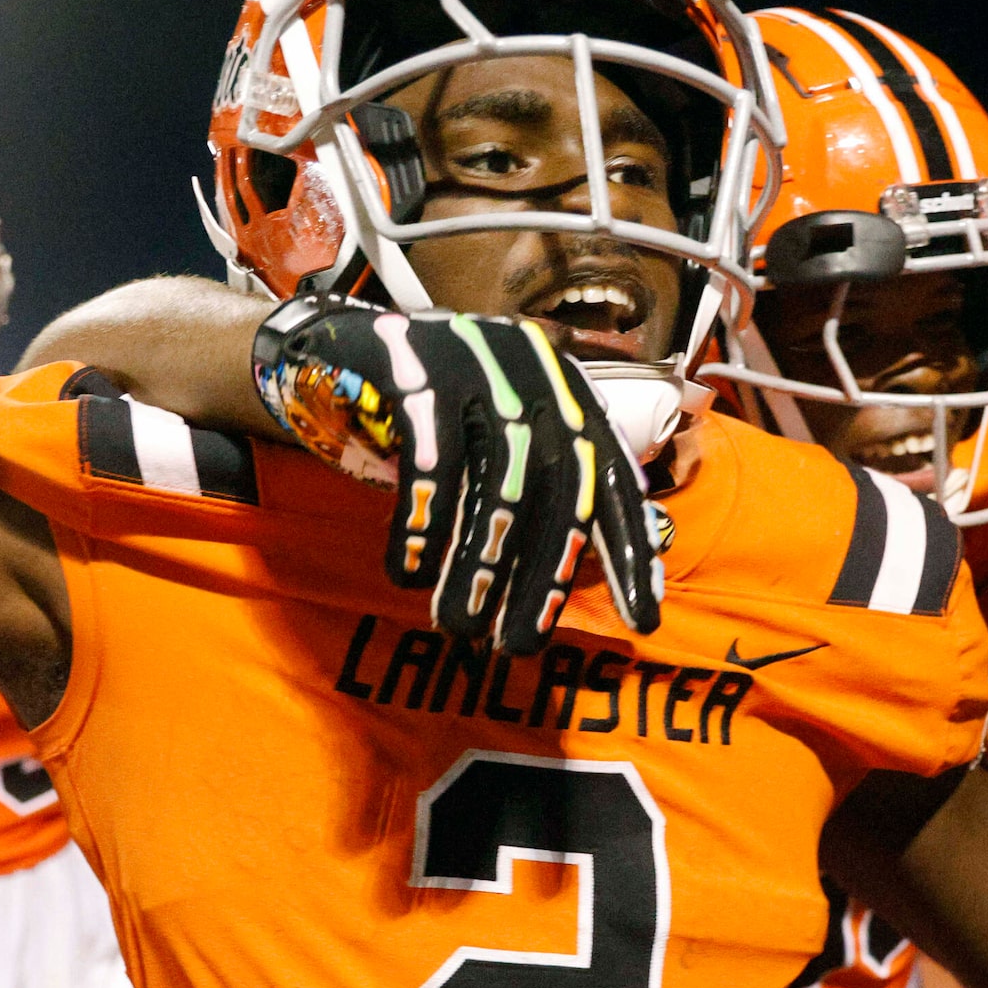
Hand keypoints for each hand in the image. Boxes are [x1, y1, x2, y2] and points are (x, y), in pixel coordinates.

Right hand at [252, 295, 662, 650]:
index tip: (642, 619)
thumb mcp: (500, 439)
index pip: (614, 478)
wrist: (345, 342)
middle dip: (545, 574)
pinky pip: (431, 460)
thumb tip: (573, 578)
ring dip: (480, 563)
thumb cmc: (433, 413)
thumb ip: (542, 489)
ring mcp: (478, 365)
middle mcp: (534, 373)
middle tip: (520, 645)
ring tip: (459, 624)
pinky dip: (425, 523)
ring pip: (498, 481)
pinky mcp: (417, 368)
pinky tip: (410, 572)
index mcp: (566, 393)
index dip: (630, 550)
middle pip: (560, 487)